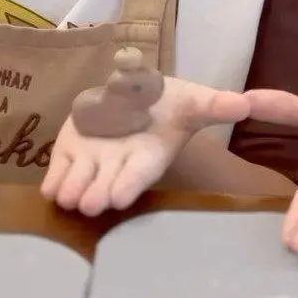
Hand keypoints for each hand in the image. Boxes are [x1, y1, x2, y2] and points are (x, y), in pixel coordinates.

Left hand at [41, 80, 250, 216]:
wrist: (137, 95)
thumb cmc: (170, 104)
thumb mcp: (193, 100)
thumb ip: (214, 105)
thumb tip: (245, 102)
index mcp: (150, 156)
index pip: (139, 175)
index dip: (129, 185)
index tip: (120, 196)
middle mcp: (120, 166)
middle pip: (106, 186)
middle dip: (98, 194)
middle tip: (90, 202)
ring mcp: (93, 162)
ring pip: (79, 185)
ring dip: (72, 190)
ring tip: (68, 195)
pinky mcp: (69, 153)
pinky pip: (58, 174)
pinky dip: (53, 180)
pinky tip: (52, 185)